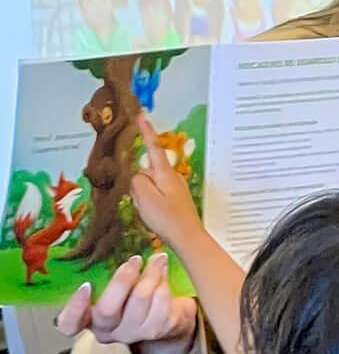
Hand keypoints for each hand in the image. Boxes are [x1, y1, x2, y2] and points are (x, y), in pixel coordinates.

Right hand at [57, 254, 197, 353]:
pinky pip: (160, 302)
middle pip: (107, 310)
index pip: (70, 324)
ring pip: (138, 301)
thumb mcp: (117, 286)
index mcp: (89, 319)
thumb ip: (106, 275)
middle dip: (122, 280)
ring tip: (157, 259)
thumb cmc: (136, 295)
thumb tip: (107, 240)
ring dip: (150, 275)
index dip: (74, 308)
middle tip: (135, 259)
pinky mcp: (157, 330)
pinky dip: (163, 281)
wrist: (172, 316)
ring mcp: (132, 334)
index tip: (85, 286)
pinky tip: (164, 270)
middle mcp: (107, 330)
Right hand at [129, 111, 202, 249]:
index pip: (153, 147)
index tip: (141, 115)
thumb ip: (137, 180)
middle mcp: (172, 176)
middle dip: (138, 185)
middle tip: (144, 204)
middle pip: (145, 172)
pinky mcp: (174, 198)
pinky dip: (149, 204)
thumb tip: (138, 175)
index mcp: (165, 173)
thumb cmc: (167, 218)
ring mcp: (174, 187)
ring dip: (142, 197)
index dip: (146, 131)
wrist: (187, 238)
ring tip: (151, 212)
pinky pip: (154, 196)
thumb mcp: (144, 197)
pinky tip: (155, 216)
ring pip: (147, 186)